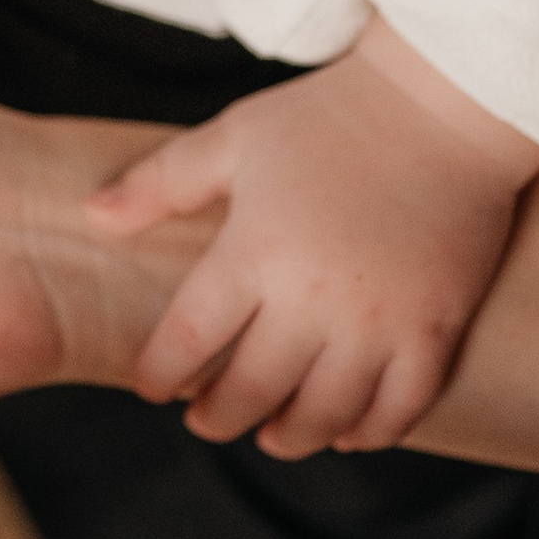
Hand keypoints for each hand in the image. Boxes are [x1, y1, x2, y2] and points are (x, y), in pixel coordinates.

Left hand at [79, 20, 538, 457]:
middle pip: (252, 391)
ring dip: (290, 436)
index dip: (160, 373)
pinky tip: (348, 432)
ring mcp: (379, 321)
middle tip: (204, 420)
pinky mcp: (436, 327)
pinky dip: (371, 432)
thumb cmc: (329, 117)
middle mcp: (313, 299)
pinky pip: (402, 407)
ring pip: (324, 414)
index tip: (150, 386)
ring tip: (272, 435)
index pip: (189, 341)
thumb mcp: (234, 137)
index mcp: (254, 252)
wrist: (444, 102)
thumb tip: (94, 216)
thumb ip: (161, 182)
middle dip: (218, 416)